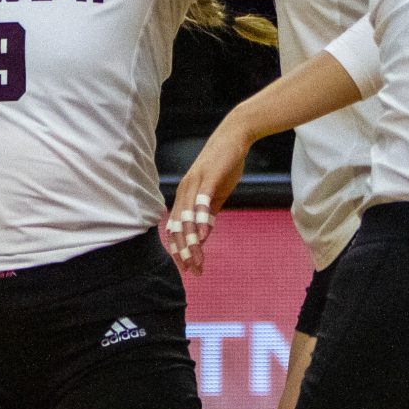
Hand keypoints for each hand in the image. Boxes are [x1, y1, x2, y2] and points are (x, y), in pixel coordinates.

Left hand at [163, 121, 251, 274]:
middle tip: (191, 270)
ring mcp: (194, 184)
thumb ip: (208, 213)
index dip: (178, 248)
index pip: (175, 227)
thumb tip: (203, 234)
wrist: (234, 137)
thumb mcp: (215, 194)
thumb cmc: (224, 164)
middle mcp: (184, 190)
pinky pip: (201, 202)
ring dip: (191, 241)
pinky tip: (203, 236)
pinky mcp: (207, 178)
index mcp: (184, 195)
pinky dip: (200, 220)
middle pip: (178, 227)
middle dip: (184, 251)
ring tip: (196, 259)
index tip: (185, 267)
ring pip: (187, 218)